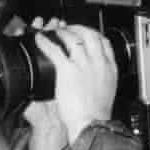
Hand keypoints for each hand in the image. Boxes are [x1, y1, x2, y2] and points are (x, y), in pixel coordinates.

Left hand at [32, 18, 117, 143]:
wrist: (92, 123)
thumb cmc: (97, 114)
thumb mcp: (106, 92)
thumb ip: (101, 80)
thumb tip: (95, 79)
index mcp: (109, 67)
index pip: (104, 42)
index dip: (93, 34)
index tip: (87, 33)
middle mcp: (97, 61)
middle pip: (89, 34)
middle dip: (78, 27)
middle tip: (69, 27)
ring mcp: (83, 64)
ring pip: (73, 38)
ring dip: (62, 31)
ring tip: (55, 30)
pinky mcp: (68, 70)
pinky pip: (55, 50)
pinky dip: (45, 42)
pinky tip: (40, 38)